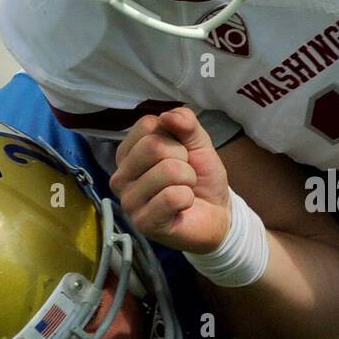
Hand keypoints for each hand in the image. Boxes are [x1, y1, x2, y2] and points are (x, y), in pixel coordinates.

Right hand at [109, 106, 231, 253]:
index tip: (180, 154)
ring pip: (167, 171)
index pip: (147, 125)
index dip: (175, 137)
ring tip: (185, 190)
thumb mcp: (199, 144)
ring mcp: (129, 201)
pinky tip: (182, 207)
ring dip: (188, 179)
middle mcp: (121, 176)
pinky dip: (187, 198)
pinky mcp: (143, 222)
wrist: (217, 215)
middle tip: (185, 175)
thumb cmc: (201, 179)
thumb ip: (186, 124)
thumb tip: (168, 115)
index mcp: (128, 153)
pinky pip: (172, 197)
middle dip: (183, 158)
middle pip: (154, 146)